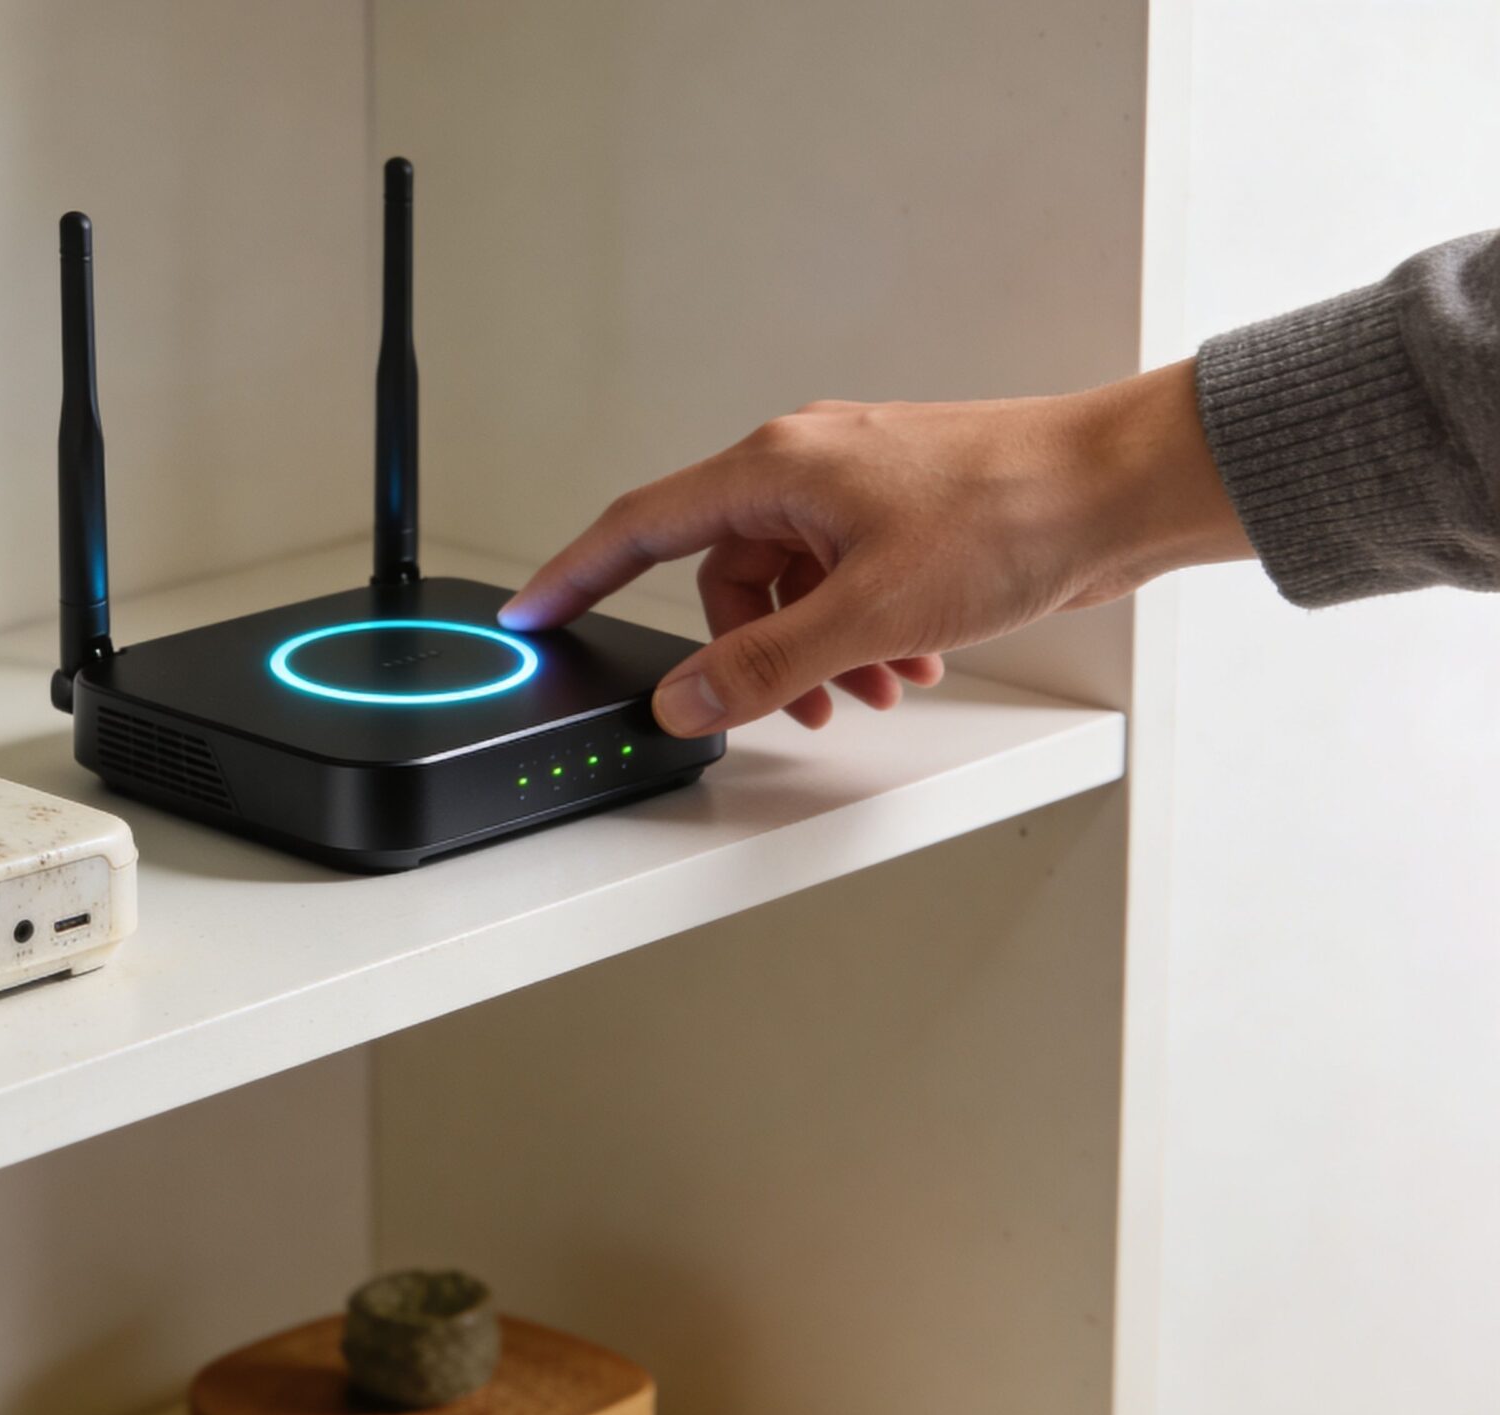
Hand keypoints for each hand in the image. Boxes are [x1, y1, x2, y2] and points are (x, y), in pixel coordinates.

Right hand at [498, 360, 1251, 736]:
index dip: (573, 575)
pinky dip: (863, 634)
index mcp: (775, 469)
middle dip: (752, 654)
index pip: (639, 527)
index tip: (529, 612)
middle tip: (794, 704)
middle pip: (725, 578)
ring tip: (876, 685)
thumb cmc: (1017, 511)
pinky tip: (912, 661)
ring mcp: (856, 491)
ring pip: (790, 589)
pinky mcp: (903, 516)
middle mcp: (806, 468)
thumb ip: (763, 667)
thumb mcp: (870, 612)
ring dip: (819, 653)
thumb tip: (684, 703)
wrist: (1126, 486)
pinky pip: (844, 585)